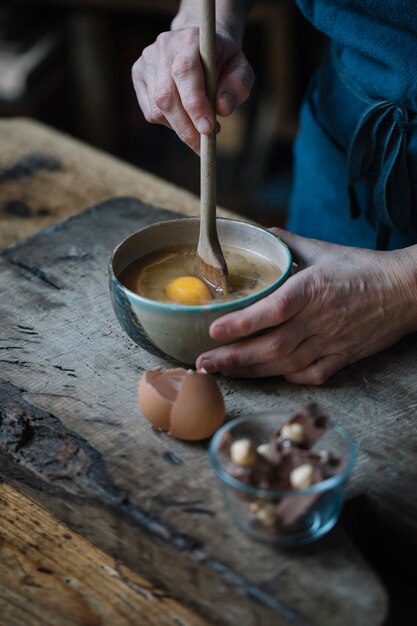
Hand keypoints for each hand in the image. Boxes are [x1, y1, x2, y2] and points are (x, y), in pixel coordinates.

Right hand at [132, 27, 253, 152]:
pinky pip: (151, 112)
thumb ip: (237, 87)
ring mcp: (147, 61)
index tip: (208, 130)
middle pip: (166, 96)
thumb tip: (222, 109)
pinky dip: (170, 123)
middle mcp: (163, 46)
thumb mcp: (241, 69)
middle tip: (203, 145)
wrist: (201, 46)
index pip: (185, 71)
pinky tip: (185, 118)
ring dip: (180, 127)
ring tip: (199, 129)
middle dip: (186, 127)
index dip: (195, 104)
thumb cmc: (223, 62)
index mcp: (190, 38)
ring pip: (157, 108)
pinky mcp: (139, 76)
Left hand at [196, 229, 416, 383]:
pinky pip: (311, 375)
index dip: (242, 322)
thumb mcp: (323, 249)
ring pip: (286, 364)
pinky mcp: (344, 358)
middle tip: (204, 362)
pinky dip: (287, 377)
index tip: (213, 330)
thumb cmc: (362, 268)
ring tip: (223, 371)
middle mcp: (320, 318)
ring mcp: (332, 342)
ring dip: (251, 370)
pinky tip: (267, 374)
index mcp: (313, 288)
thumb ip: (288, 244)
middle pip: (272, 345)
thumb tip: (261, 235)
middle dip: (234, 357)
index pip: (273, 309)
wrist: (405, 290)